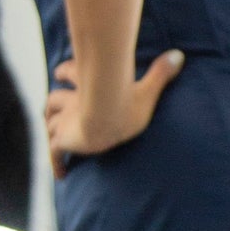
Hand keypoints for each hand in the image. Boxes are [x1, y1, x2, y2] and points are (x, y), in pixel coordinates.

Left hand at [45, 51, 183, 175]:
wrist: (107, 119)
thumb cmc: (127, 104)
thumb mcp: (147, 90)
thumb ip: (160, 73)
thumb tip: (178, 55)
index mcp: (88, 87)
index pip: (69, 73)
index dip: (65, 72)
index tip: (61, 73)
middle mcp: (73, 103)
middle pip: (54, 99)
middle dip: (55, 102)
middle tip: (55, 105)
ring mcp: (66, 122)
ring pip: (50, 123)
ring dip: (52, 127)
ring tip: (56, 136)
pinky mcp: (63, 140)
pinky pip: (54, 152)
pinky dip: (55, 162)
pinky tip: (61, 175)